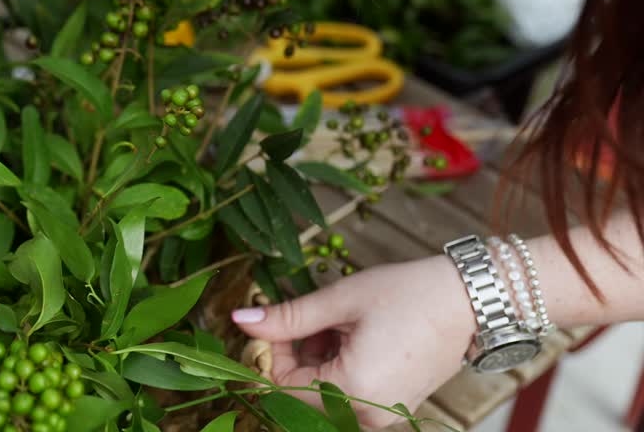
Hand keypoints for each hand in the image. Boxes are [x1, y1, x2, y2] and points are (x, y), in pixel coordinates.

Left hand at [232, 255, 476, 428]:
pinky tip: (348, 335)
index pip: (281, 388)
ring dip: (314, 358)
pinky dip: (336, 366)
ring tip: (334, 321)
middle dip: (292, 354)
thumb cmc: (409, 295)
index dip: (267, 355)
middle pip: (301, 393)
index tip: (269, 322)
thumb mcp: (340, 301)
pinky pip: (346, 393)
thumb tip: (240, 321)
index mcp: (353, 390)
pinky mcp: (392, 407)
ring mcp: (383, 415)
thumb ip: (287, 317)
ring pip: (321, 392)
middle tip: (306, 315)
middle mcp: (368, 415)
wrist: (470, 300)